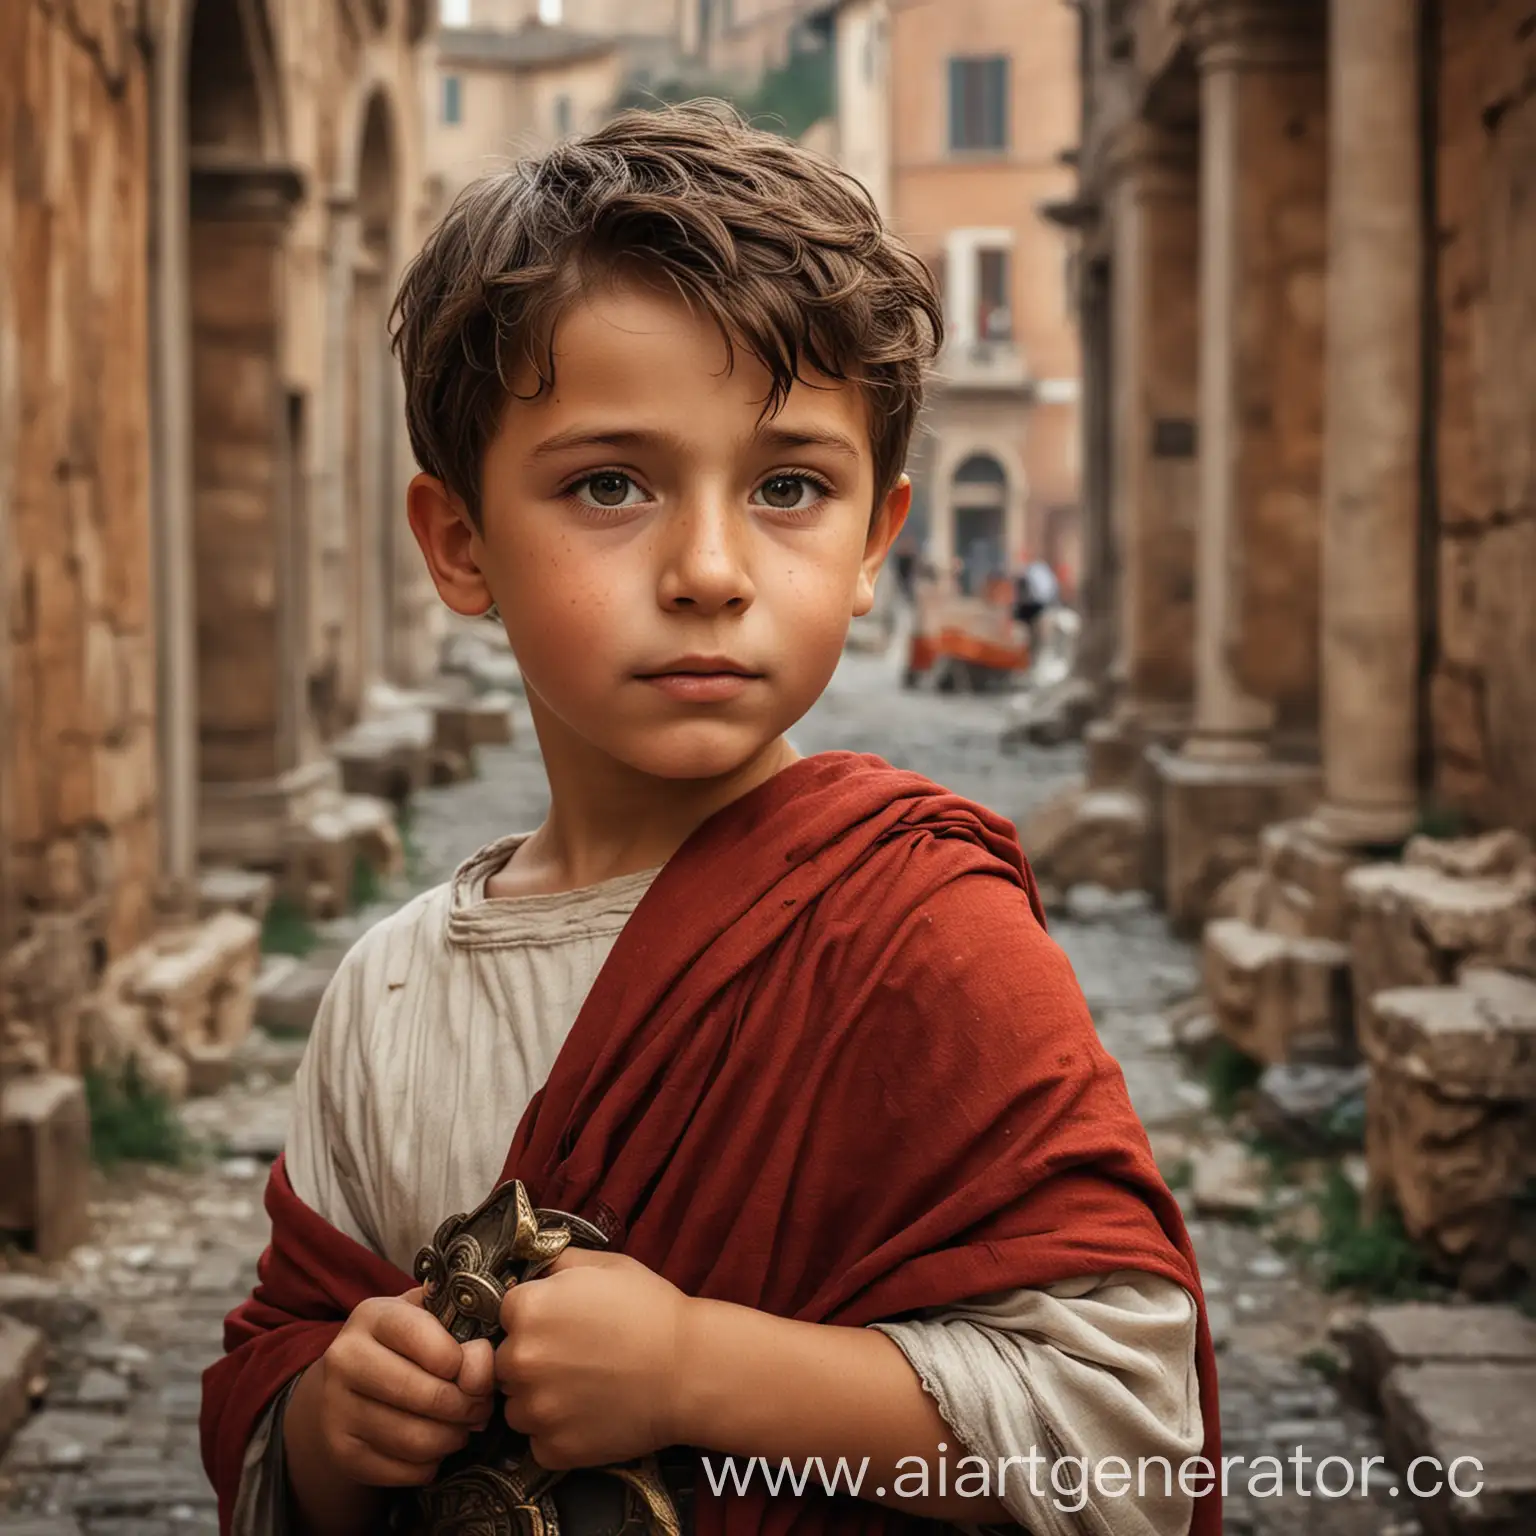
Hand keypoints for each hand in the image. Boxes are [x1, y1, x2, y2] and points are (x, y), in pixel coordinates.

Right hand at [310, 1287, 495, 1486]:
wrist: (350, 1381)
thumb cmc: (407, 1344)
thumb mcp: (432, 1320)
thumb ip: (464, 1333)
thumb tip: (479, 1372)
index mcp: (372, 1316)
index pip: (424, 1337)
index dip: (462, 1360)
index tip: (476, 1372)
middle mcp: (345, 1359)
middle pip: (424, 1395)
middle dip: (467, 1406)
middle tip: (481, 1407)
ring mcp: (336, 1408)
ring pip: (416, 1439)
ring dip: (453, 1438)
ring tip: (462, 1427)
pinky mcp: (341, 1451)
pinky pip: (403, 1471)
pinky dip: (431, 1464)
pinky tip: (435, 1446)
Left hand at [495, 1250, 691, 1468]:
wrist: (688, 1369)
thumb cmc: (650, 1310)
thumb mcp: (605, 1265)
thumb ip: (558, 1263)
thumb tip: (534, 1270)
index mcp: (527, 1309)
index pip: (507, 1314)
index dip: (534, 1318)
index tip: (561, 1324)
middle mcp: (519, 1359)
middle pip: (506, 1363)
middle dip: (533, 1360)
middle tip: (575, 1359)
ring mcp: (535, 1409)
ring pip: (518, 1406)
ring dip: (541, 1400)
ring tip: (585, 1389)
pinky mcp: (552, 1449)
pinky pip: (540, 1442)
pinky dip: (559, 1434)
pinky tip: (591, 1415)